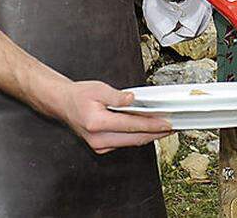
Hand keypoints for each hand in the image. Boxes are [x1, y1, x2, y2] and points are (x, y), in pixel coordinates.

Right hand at [49, 79, 172, 153]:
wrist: (63, 104)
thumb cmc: (79, 96)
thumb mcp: (98, 89)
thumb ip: (117, 96)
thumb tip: (132, 100)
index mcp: (96, 123)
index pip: (132, 126)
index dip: (152, 125)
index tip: (167, 124)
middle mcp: (98, 138)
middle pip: (134, 139)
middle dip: (156, 133)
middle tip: (172, 126)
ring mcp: (99, 145)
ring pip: (131, 143)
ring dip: (148, 136)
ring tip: (164, 127)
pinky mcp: (101, 147)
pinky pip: (124, 143)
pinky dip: (137, 136)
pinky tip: (147, 129)